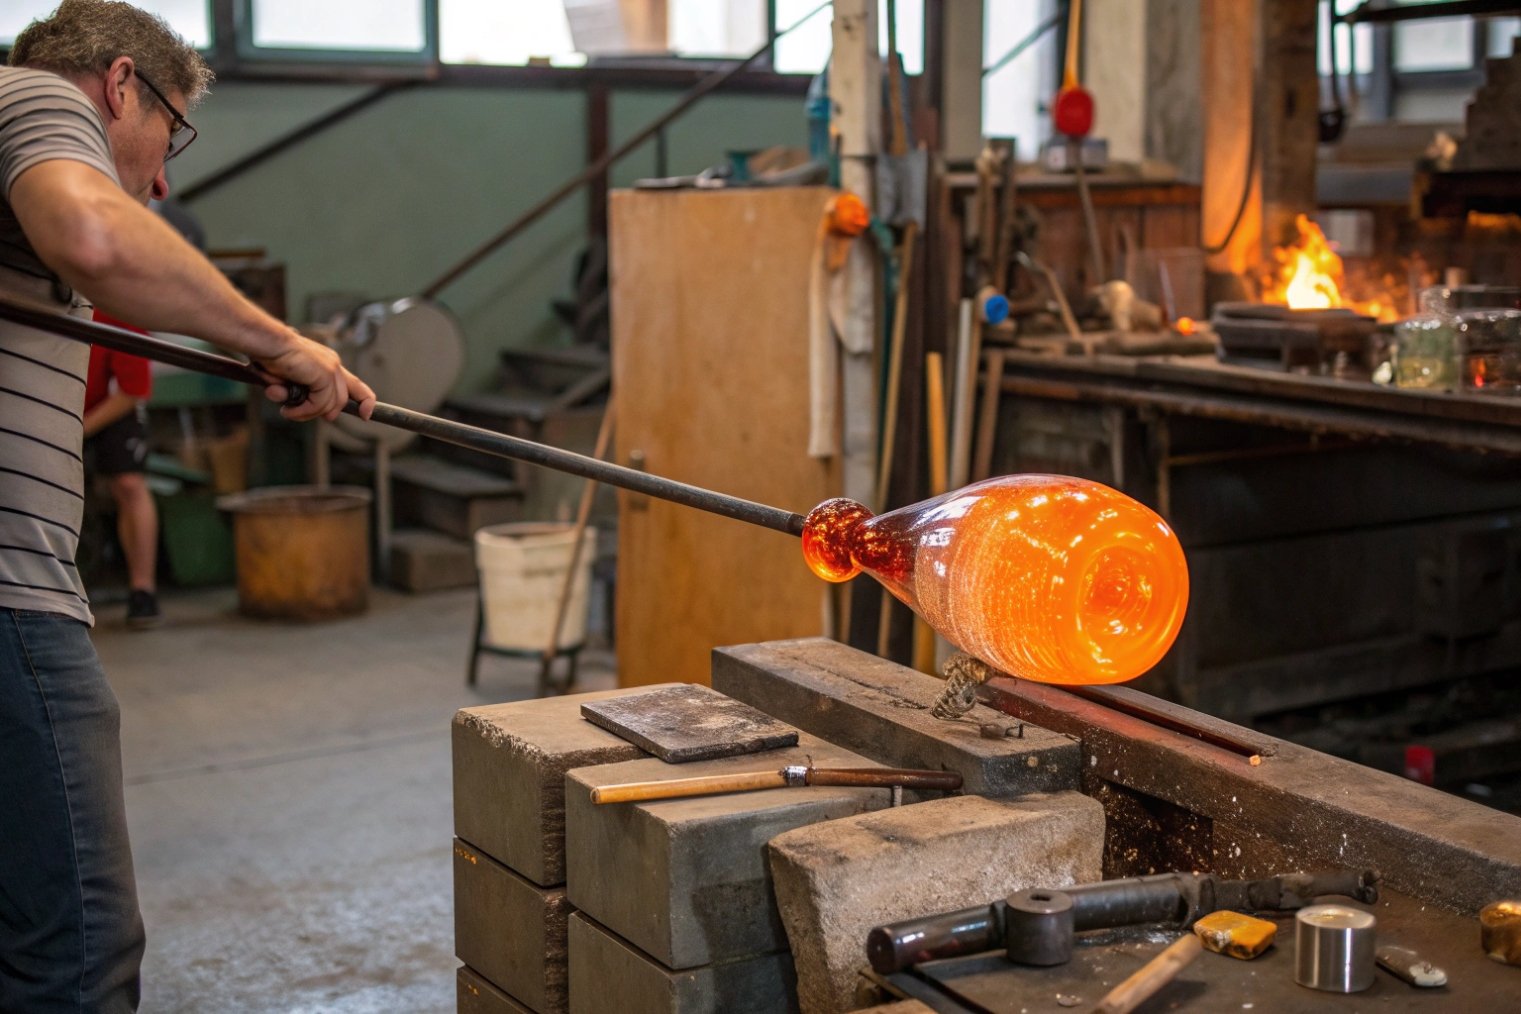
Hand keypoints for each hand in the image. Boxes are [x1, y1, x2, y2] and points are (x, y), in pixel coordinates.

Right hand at [254, 331, 376, 421]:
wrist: (266, 342)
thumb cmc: (272, 357)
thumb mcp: (291, 378)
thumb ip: (304, 392)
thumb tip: (307, 409)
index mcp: (328, 363)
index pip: (355, 385)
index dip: (364, 401)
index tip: (366, 415)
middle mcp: (334, 365)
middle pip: (341, 400)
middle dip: (321, 413)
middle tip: (296, 413)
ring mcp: (332, 370)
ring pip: (330, 405)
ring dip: (306, 413)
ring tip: (288, 410)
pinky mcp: (326, 375)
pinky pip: (320, 404)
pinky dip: (304, 411)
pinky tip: (289, 408)